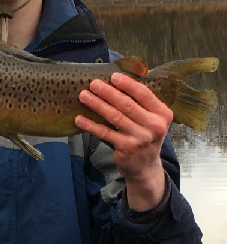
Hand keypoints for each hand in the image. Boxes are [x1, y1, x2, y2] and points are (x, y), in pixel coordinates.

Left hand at [76, 72, 172, 210]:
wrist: (145, 167)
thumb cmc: (145, 137)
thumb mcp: (151, 120)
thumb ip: (140, 104)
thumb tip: (115, 82)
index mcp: (162, 114)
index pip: (144, 94)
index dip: (128, 84)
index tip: (113, 76)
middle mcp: (154, 126)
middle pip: (127, 105)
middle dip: (108, 92)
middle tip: (93, 84)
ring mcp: (140, 138)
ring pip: (115, 117)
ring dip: (97, 105)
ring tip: (84, 96)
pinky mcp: (126, 148)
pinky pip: (105, 133)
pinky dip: (90, 125)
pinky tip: (79, 119)